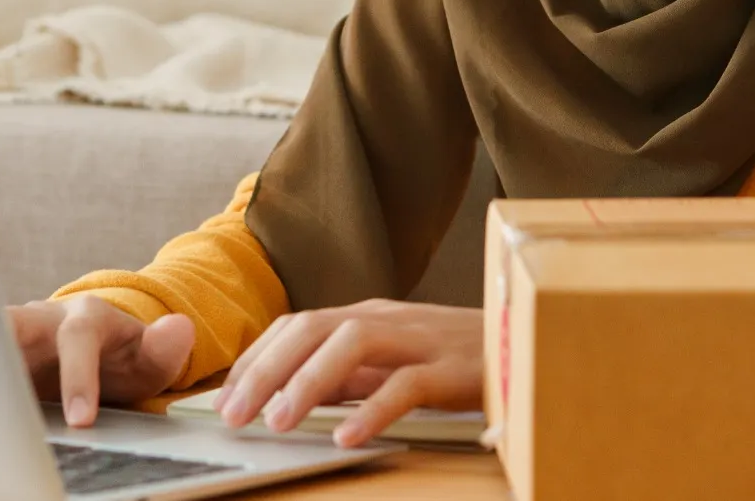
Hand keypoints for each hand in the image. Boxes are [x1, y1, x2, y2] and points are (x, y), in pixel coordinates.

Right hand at [8, 295, 195, 427]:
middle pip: (9, 324)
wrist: (95, 349)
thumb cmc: (120, 357)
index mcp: (84, 318)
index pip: (78, 339)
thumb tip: (179, 329)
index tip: (82, 420)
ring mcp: (10, 336)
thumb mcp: (148, 357)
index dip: (79, 378)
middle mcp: (41, 320)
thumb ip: (163, 350)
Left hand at [214, 299, 482, 447]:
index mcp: (367, 315)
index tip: (224, 393)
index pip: (297, 324)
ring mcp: (420, 341)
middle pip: (312, 328)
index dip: (256, 356)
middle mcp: (387, 319)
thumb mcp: (393, 362)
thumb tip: (292, 397)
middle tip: (233, 414)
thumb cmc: (456, 359)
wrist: (530, 345)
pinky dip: (373, 410)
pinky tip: (347, 437)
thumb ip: (349, 375)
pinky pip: (407, 385)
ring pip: (351, 345)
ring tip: (277, 422)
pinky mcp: (453, 370)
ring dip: (307, 382)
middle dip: (265, 370)